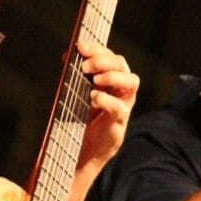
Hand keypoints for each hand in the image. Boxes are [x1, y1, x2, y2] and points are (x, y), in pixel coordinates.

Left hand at [77, 40, 138, 167]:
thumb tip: (68, 54)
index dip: (98, 49)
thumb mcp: (76, 94)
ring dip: (114, 76)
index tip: (81, 46)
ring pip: (132, 83)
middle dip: (104, 61)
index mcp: (112, 81)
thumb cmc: (80, 121)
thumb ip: (75, 75)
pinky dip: (106, 100)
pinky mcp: (117, 125)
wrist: (80, 154)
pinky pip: (119, 109)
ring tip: (95, 79)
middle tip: (85, 65)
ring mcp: (123, 108)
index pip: (112, 57)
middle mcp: (121, 92)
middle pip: (123, 66)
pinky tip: (93, 98)